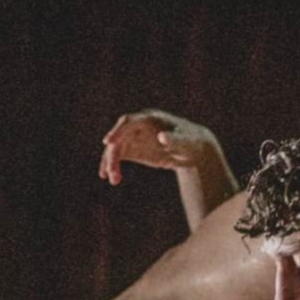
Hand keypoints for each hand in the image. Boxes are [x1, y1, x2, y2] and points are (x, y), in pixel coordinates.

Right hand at [99, 110, 217, 185]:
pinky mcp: (134, 149)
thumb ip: (174, 140)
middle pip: (119, 138)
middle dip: (113, 155)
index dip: (117, 131)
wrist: (192, 148)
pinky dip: (112, 165)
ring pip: (116, 148)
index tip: (108, 142)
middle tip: (111, 173)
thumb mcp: (186, 142)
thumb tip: (162, 137)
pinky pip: (118, 156)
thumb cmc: (191, 141)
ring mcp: (134, 138)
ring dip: (111, 163)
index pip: (128, 122)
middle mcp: (138, 126)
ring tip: (113, 180)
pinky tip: (107, 176)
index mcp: (149, 119)